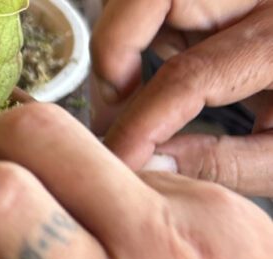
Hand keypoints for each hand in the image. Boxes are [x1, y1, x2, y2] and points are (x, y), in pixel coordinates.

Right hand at [91, 0, 272, 195]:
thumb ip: (224, 162)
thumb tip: (151, 163)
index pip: (190, 76)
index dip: (139, 123)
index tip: (116, 157)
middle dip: (116, 47)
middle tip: (115, 100)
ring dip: (134, 39)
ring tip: (139, 89)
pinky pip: (175, 3)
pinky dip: (158, 32)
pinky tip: (170, 69)